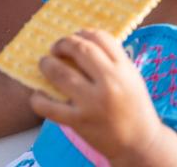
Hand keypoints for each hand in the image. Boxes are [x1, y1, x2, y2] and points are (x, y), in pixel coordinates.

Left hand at [29, 29, 167, 162]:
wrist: (139, 144)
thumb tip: (82, 42)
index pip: (100, 38)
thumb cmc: (134, 108)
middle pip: (80, 50)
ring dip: (47, 64)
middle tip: (56, 47)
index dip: (84, 32)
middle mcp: (109, 83)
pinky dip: (38, 98)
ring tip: (44, 63)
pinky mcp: (78, 121)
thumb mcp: (131, 78)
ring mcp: (92, 103)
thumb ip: (112, 60)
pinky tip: (37, 94)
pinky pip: (49, 107)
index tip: (77, 36)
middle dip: (63, 43)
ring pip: (60, 73)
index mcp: (124, 69)